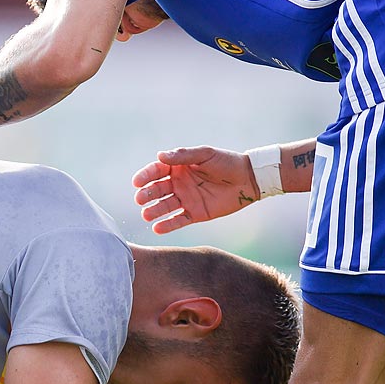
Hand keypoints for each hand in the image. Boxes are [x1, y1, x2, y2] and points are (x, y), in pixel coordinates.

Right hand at [131, 146, 259, 234]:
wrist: (248, 180)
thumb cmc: (226, 162)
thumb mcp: (205, 154)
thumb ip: (183, 155)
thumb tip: (160, 155)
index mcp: (178, 167)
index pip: (156, 172)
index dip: (145, 177)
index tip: (137, 182)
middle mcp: (178, 184)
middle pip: (157, 190)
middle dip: (147, 195)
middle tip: (139, 199)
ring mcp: (186, 200)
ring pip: (165, 206)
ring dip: (154, 211)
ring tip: (146, 215)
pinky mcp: (195, 214)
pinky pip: (178, 221)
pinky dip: (167, 225)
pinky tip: (157, 228)